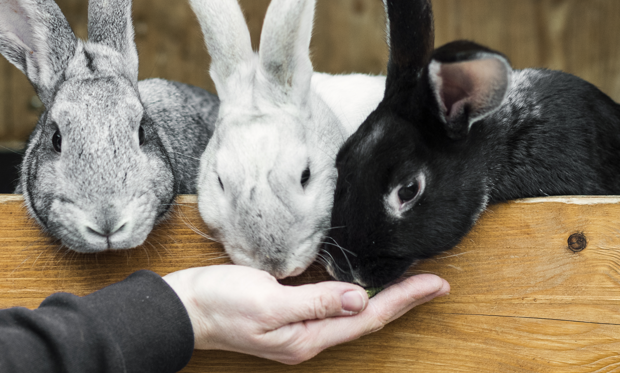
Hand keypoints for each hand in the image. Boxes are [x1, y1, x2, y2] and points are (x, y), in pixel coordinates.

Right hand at [163, 265, 448, 363]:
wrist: (183, 309)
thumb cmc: (220, 304)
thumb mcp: (268, 300)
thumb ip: (315, 300)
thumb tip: (359, 297)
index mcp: (308, 337)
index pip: (368, 316)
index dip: (404, 299)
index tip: (434, 283)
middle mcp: (310, 336)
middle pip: (367, 318)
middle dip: (404, 300)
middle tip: (435, 282)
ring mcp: (300, 327)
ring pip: (354, 312)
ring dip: (385, 298)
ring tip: (412, 284)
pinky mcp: (290, 313)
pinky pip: (334, 305)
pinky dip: (358, 293)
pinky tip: (365, 284)